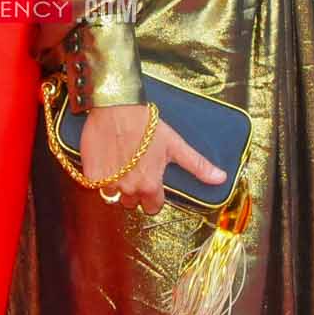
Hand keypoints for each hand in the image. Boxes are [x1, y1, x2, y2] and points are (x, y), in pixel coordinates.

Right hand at [78, 102, 225, 215]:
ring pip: (114, 195)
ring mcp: (109, 183)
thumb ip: (197, 165)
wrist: (117, 107)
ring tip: (121, 161)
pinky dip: (101, 176)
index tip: (150, 179)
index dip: (153, 194)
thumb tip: (221, 178)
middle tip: (135, 166)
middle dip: (134, 189)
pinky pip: (97, 185)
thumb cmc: (147, 124)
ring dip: (117, 184)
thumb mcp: (176, 144)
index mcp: (151, 186)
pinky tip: (107, 159)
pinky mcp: (93, 176)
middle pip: (132, 202)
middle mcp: (130, 189)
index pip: (153, 207)